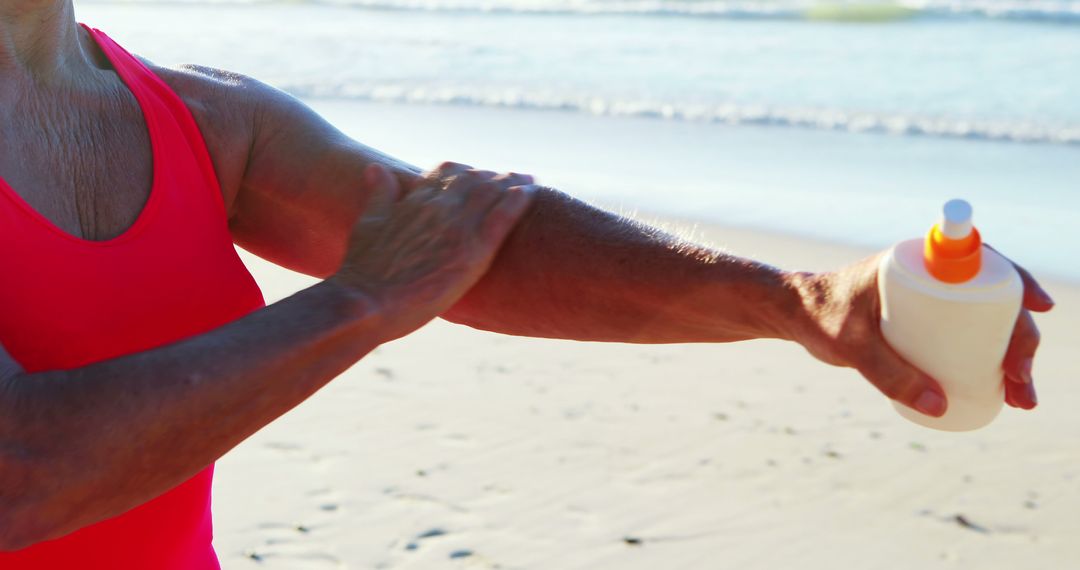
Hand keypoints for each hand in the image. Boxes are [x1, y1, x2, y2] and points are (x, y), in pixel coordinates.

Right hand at [330, 161, 536, 341]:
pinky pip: (502, 218)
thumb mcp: (367, 223)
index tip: (479, 174)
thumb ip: (379, 195)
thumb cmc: (362, 271)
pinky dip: (518, 202)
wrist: (365, 302)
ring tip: (529, 182)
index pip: (447, 172)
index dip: (465, 171)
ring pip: (493, 193)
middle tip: (513, 178)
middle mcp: (438, 207)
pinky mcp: (473, 252)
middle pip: (475, 179)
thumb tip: (377, 168)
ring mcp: (457, 228)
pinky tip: (530, 193)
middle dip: (494, 176)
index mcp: (414, 200)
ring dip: (512, 183)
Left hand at [788, 250, 1052, 416]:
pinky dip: (988, 363)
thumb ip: (888, 373)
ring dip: (1010, 358)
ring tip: (1020, 398)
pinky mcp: (923, 325)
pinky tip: (1002, 392)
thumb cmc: (817, 317)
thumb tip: (940, 407)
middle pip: (991, 301)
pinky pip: (966, 339)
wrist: (793, 317)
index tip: (1037, 307)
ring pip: (984, 325)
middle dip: (1020, 339)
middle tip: (1021, 380)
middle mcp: (929, 278)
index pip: (978, 261)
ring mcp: (929, 303)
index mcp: (916, 263)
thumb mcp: (850, 345)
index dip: (1016, 279)